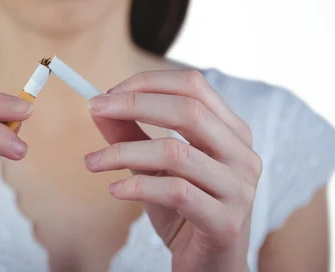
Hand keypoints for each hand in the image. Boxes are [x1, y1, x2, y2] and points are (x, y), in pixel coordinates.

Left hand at [86, 70, 260, 271]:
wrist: (209, 266)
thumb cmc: (183, 210)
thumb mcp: (153, 167)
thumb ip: (131, 134)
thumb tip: (99, 107)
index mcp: (231, 131)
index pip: (193, 85)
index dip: (148, 82)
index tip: (108, 92)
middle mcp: (242, 154)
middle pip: (189, 111)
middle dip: (134, 105)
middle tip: (95, 108)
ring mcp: (239, 188)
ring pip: (176, 152)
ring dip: (124, 152)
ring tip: (92, 161)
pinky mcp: (226, 221)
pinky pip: (176, 192)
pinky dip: (138, 186)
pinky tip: (115, 189)